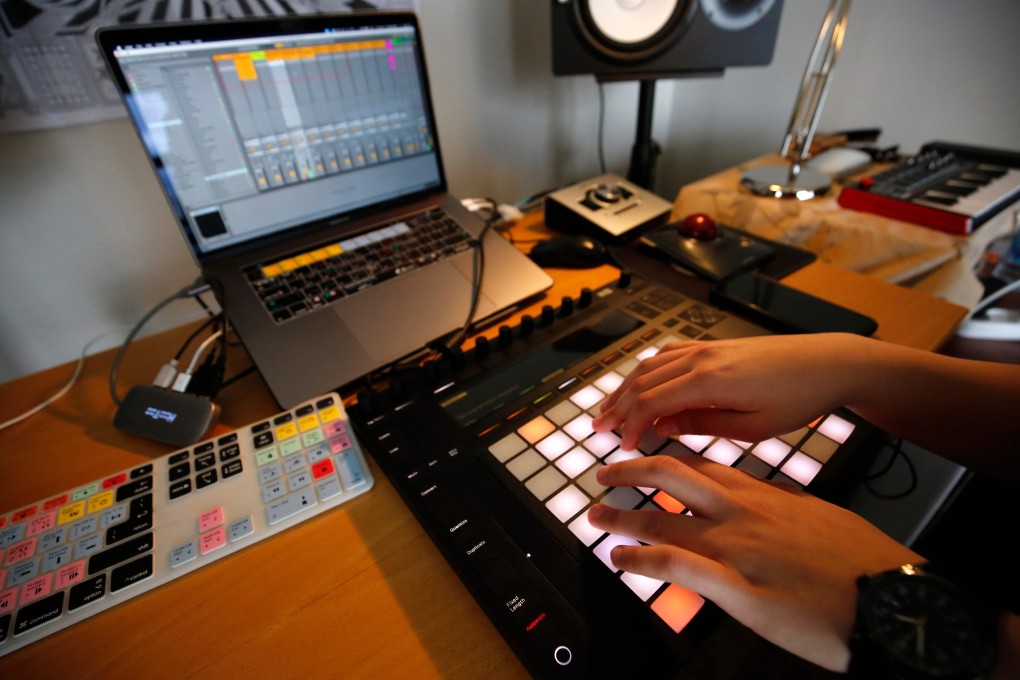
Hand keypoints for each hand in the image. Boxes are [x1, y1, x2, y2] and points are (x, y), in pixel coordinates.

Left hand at [587, 455, 920, 671]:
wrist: (893, 599)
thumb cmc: (864, 562)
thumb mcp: (822, 518)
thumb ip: (784, 508)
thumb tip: (766, 504)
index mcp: (764, 496)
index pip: (704, 466)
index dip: (668, 461)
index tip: (647, 460)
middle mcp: (743, 513)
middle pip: (672, 476)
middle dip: (631, 471)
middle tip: (606, 474)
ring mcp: (736, 548)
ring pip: (662, 518)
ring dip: (622, 517)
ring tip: (597, 517)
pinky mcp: (737, 588)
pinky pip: (674, 567)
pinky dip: (639, 562)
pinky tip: (619, 562)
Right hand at [592, 334, 863, 450]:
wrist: (826, 363)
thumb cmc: (797, 399)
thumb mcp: (751, 427)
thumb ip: (702, 425)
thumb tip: (663, 427)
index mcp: (708, 382)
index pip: (652, 402)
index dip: (631, 425)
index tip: (622, 447)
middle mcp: (700, 359)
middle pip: (643, 381)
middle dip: (618, 406)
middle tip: (598, 428)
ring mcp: (706, 348)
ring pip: (651, 365)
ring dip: (627, 387)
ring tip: (610, 407)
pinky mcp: (714, 346)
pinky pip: (669, 354)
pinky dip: (648, 369)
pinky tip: (641, 381)